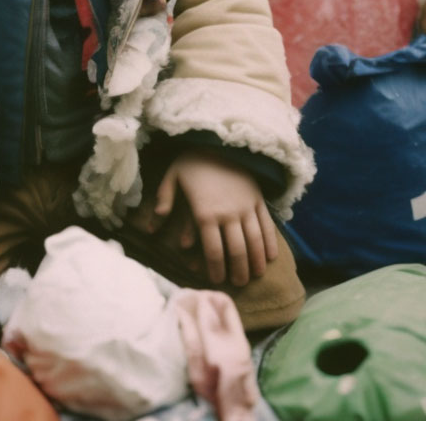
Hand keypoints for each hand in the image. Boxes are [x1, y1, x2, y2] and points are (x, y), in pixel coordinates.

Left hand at [145, 149, 277, 286]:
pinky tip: (270, 257)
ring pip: (254, 241)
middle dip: (238, 271)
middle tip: (238, 285)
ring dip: (256, 262)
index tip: (216, 281)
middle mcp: (228, 213)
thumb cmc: (193, 160)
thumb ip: (165, 199)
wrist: (219, 140)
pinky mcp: (258, 199)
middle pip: (236, 251)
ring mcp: (246, 207)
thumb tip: (155, 223)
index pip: (213, 250)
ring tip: (255, 276)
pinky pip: (267, 225)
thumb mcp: (172, 175)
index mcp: (205, 212)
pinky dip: (270, 243)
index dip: (216, 269)